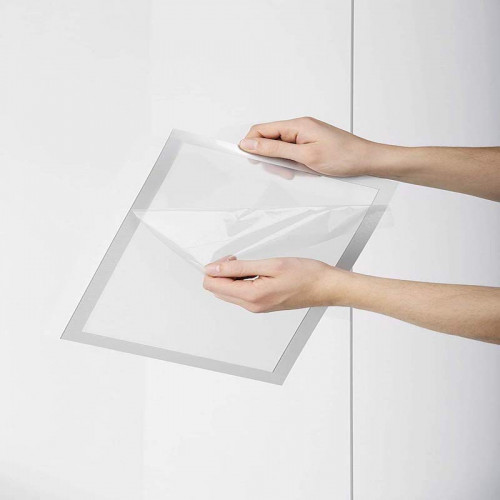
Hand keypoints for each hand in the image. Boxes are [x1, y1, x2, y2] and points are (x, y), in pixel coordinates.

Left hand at [203, 256, 351, 312]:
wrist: (325, 287)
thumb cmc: (306, 275)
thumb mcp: (270, 265)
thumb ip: (238, 267)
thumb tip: (214, 268)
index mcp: (252, 296)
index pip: (214, 285)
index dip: (215, 268)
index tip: (228, 258)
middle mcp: (252, 306)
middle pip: (218, 290)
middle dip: (222, 272)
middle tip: (238, 259)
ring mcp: (257, 307)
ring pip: (229, 292)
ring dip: (232, 276)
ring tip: (250, 264)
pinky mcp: (262, 304)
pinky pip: (241, 293)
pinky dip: (241, 281)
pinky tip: (255, 271)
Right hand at [238, 116, 385, 176]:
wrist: (367, 161)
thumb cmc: (343, 156)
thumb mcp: (304, 155)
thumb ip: (274, 149)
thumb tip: (250, 143)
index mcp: (297, 124)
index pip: (262, 129)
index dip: (250, 143)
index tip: (246, 158)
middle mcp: (299, 127)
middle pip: (269, 139)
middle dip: (269, 157)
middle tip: (282, 170)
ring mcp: (305, 136)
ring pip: (280, 149)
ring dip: (282, 163)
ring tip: (296, 172)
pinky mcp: (310, 144)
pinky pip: (292, 153)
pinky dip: (293, 163)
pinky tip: (302, 170)